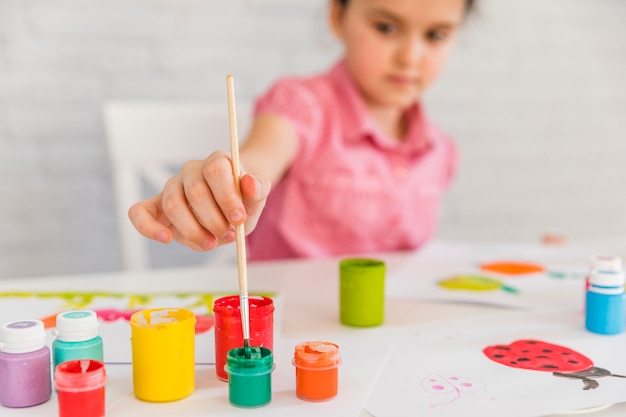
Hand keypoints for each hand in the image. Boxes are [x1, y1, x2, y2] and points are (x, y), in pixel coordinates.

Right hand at [128, 150, 270, 250]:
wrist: (234, 208)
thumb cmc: (243, 201)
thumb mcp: (258, 197)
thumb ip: (259, 189)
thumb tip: (249, 183)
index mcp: (217, 161)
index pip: (216, 169)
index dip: (227, 197)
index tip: (239, 219)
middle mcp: (191, 170)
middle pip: (195, 191)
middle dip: (214, 219)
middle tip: (229, 234)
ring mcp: (172, 187)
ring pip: (173, 205)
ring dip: (194, 230)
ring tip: (212, 242)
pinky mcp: (157, 206)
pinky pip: (139, 211)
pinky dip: (148, 227)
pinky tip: (167, 238)